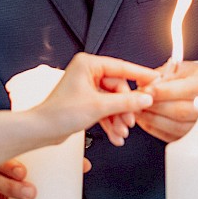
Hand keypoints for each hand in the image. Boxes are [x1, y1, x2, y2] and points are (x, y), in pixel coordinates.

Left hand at [33, 52, 156, 145]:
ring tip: (121, 132)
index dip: (140, 75)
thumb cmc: (59, 113)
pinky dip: (111, 121)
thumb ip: (125, 102)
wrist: (42, 130)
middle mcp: (87, 72)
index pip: (121, 67)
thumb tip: (144, 98)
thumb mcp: (99, 107)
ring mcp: (86, 87)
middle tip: (131, 121)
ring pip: (113, 100)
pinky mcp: (86, 100)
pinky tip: (116, 134)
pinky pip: (105, 108)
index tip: (155, 78)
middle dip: (125, 108)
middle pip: (118, 88)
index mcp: (87, 64)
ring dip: (119, 117)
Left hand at [137, 60, 197, 141]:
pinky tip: (145, 121)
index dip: (165, 91)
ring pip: (179, 127)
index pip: (189, 90)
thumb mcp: (182, 67)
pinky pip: (175, 137)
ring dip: (154, 120)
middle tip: (138, 102)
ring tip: (139, 111)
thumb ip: (164, 74)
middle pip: (183, 111)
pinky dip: (157, 129)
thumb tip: (144, 84)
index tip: (146, 90)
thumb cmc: (193, 76)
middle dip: (157, 107)